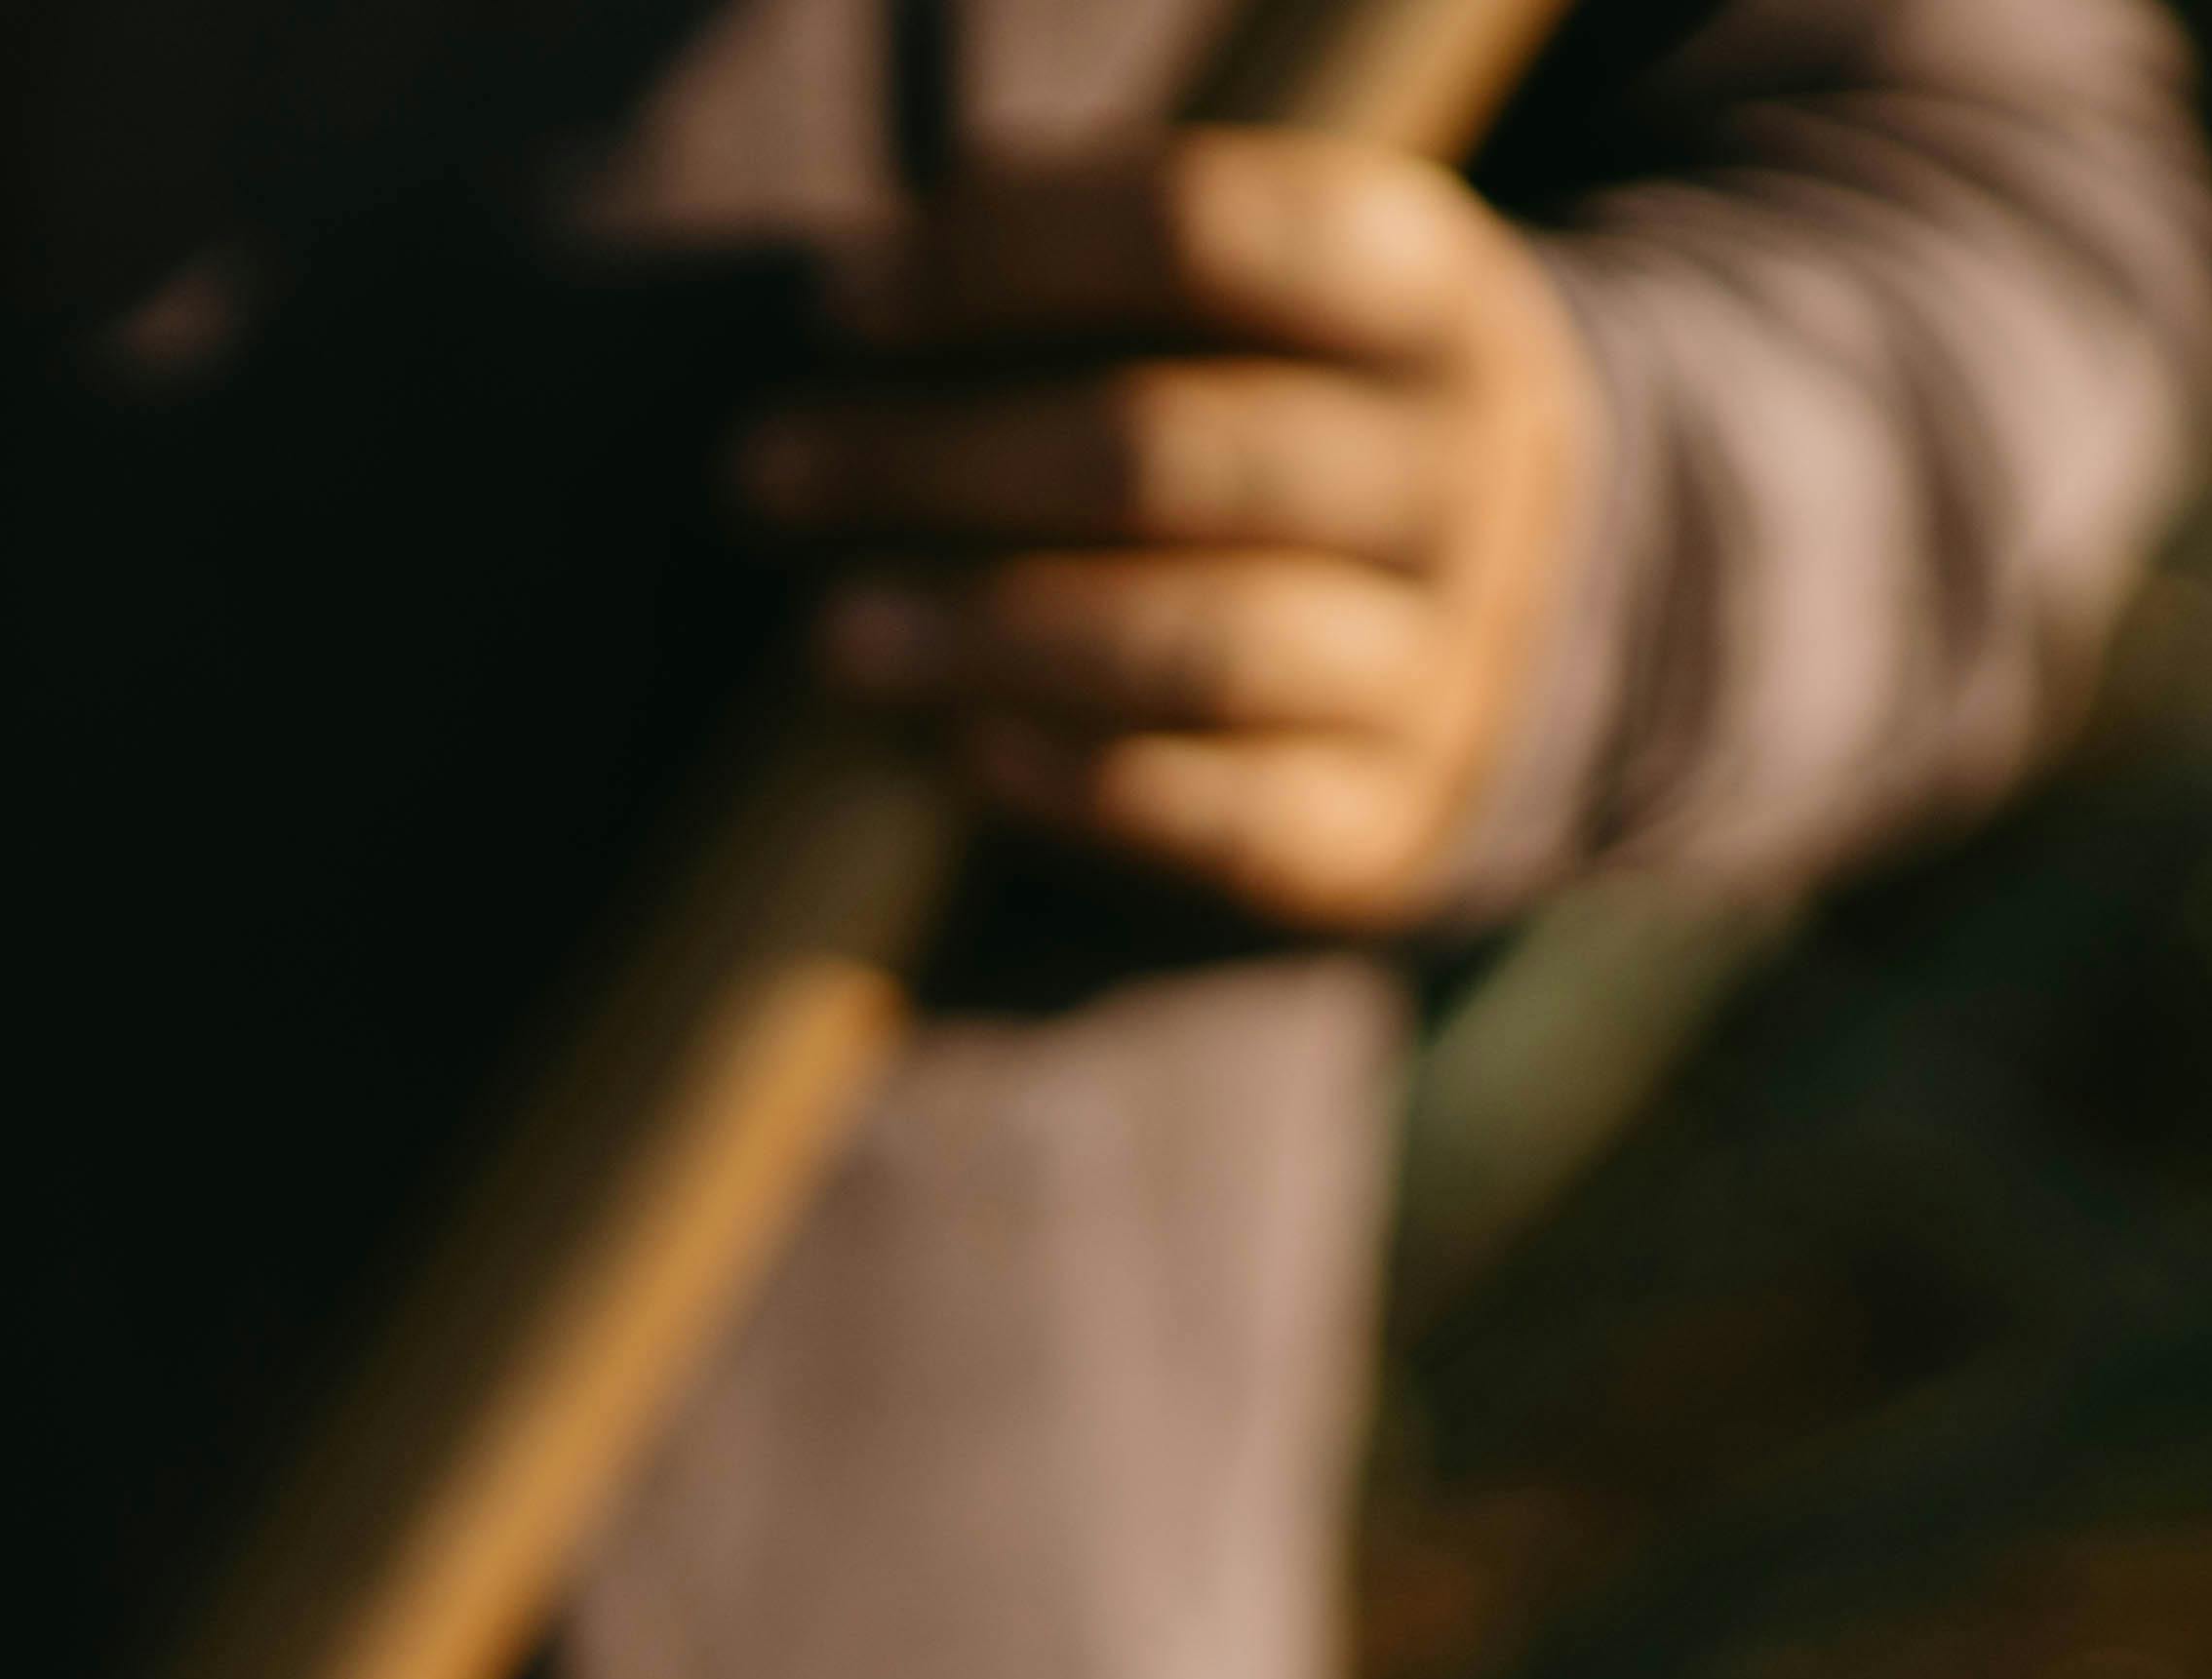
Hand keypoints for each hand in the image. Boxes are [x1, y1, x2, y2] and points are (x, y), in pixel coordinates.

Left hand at [736, 129, 1589, 930]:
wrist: (1528, 626)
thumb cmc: (1302, 432)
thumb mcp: (1274, 316)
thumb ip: (1115, 278)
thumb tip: (878, 279)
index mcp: (1429, 303)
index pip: (1208, 238)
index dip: (1008, 257)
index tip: (842, 302)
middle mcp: (1458, 478)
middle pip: (1171, 451)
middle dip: (943, 459)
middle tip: (763, 471)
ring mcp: (1443, 662)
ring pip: (1202, 644)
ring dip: (992, 632)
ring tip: (830, 636)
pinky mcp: (1386, 825)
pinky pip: (1228, 815)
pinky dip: (1084, 783)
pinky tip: (962, 753)